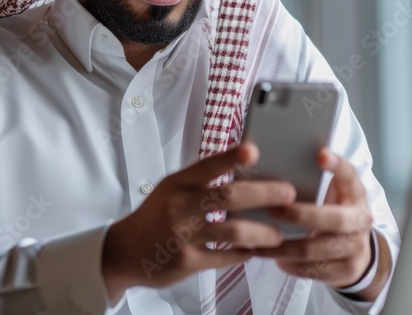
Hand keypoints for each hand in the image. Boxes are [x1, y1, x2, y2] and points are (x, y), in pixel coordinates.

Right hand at [101, 142, 296, 301]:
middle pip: (229, 196)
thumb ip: (201, 179)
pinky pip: (224, 257)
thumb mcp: (171, 189)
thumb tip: (243, 165)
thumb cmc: (156, 215)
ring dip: (262, 232)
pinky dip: (243, 253)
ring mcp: (182, 235)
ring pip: (233, 230)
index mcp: (177, 183)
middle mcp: (179, 206)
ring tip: (278, 234)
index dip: (231, 157)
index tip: (253, 150)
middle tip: (288, 194)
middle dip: (265, 194)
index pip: (207, 165)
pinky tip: (254, 251)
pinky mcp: (186, 262)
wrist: (124, 251)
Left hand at [256, 148, 390, 300]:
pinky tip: (274, 258)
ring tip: (259, 243)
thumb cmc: (333, 212)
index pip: (350, 175)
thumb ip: (315, 182)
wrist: (358, 251)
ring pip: (316, 250)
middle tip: (273, 210)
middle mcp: (360, 219)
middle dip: (300, 215)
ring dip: (284, 247)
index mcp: (356, 194)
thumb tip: (277, 163)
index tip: (320, 154)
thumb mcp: (332, 194)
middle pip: (333, 219)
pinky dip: (290, 265)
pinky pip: (314, 270)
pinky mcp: (347, 270)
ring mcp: (356, 247)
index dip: (337, 164)